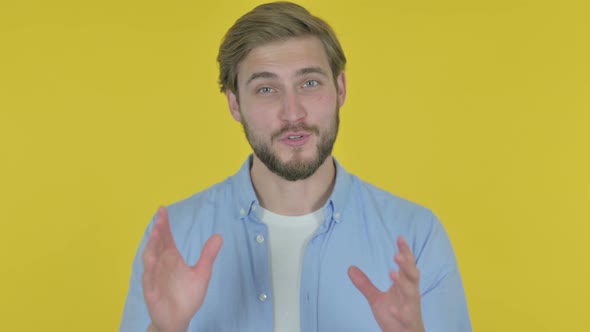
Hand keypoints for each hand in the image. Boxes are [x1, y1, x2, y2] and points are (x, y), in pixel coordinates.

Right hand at [142, 207, 222, 331]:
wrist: (179, 319)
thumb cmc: (186, 296)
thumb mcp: (201, 273)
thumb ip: (208, 255)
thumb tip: (219, 235)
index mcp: (171, 258)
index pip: (166, 238)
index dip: (164, 224)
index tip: (163, 210)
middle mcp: (160, 264)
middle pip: (157, 244)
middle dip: (158, 231)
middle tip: (160, 219)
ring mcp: (154, 277)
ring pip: (150, 259)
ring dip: (151, 246)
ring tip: (156, 233)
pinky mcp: (151, 291)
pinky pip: (148, 278)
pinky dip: (149, 269)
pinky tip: (151, 260)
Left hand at [348, 236, 423, 331]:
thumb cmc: (395, 316)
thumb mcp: (376, 299)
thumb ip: (365, 284)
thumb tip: (350, 268)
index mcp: (405, 285)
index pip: (407, 265)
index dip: (405, 252)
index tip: (400, 237)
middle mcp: (411, 294)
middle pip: (412, 275)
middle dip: (406, 265)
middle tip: (396, 254)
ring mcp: (411, 308)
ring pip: (412, 293)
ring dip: (403, 283)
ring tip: (392, 273)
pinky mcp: (408, 321)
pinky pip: (406, 316)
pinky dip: (399, 311)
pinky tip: (391, 307)